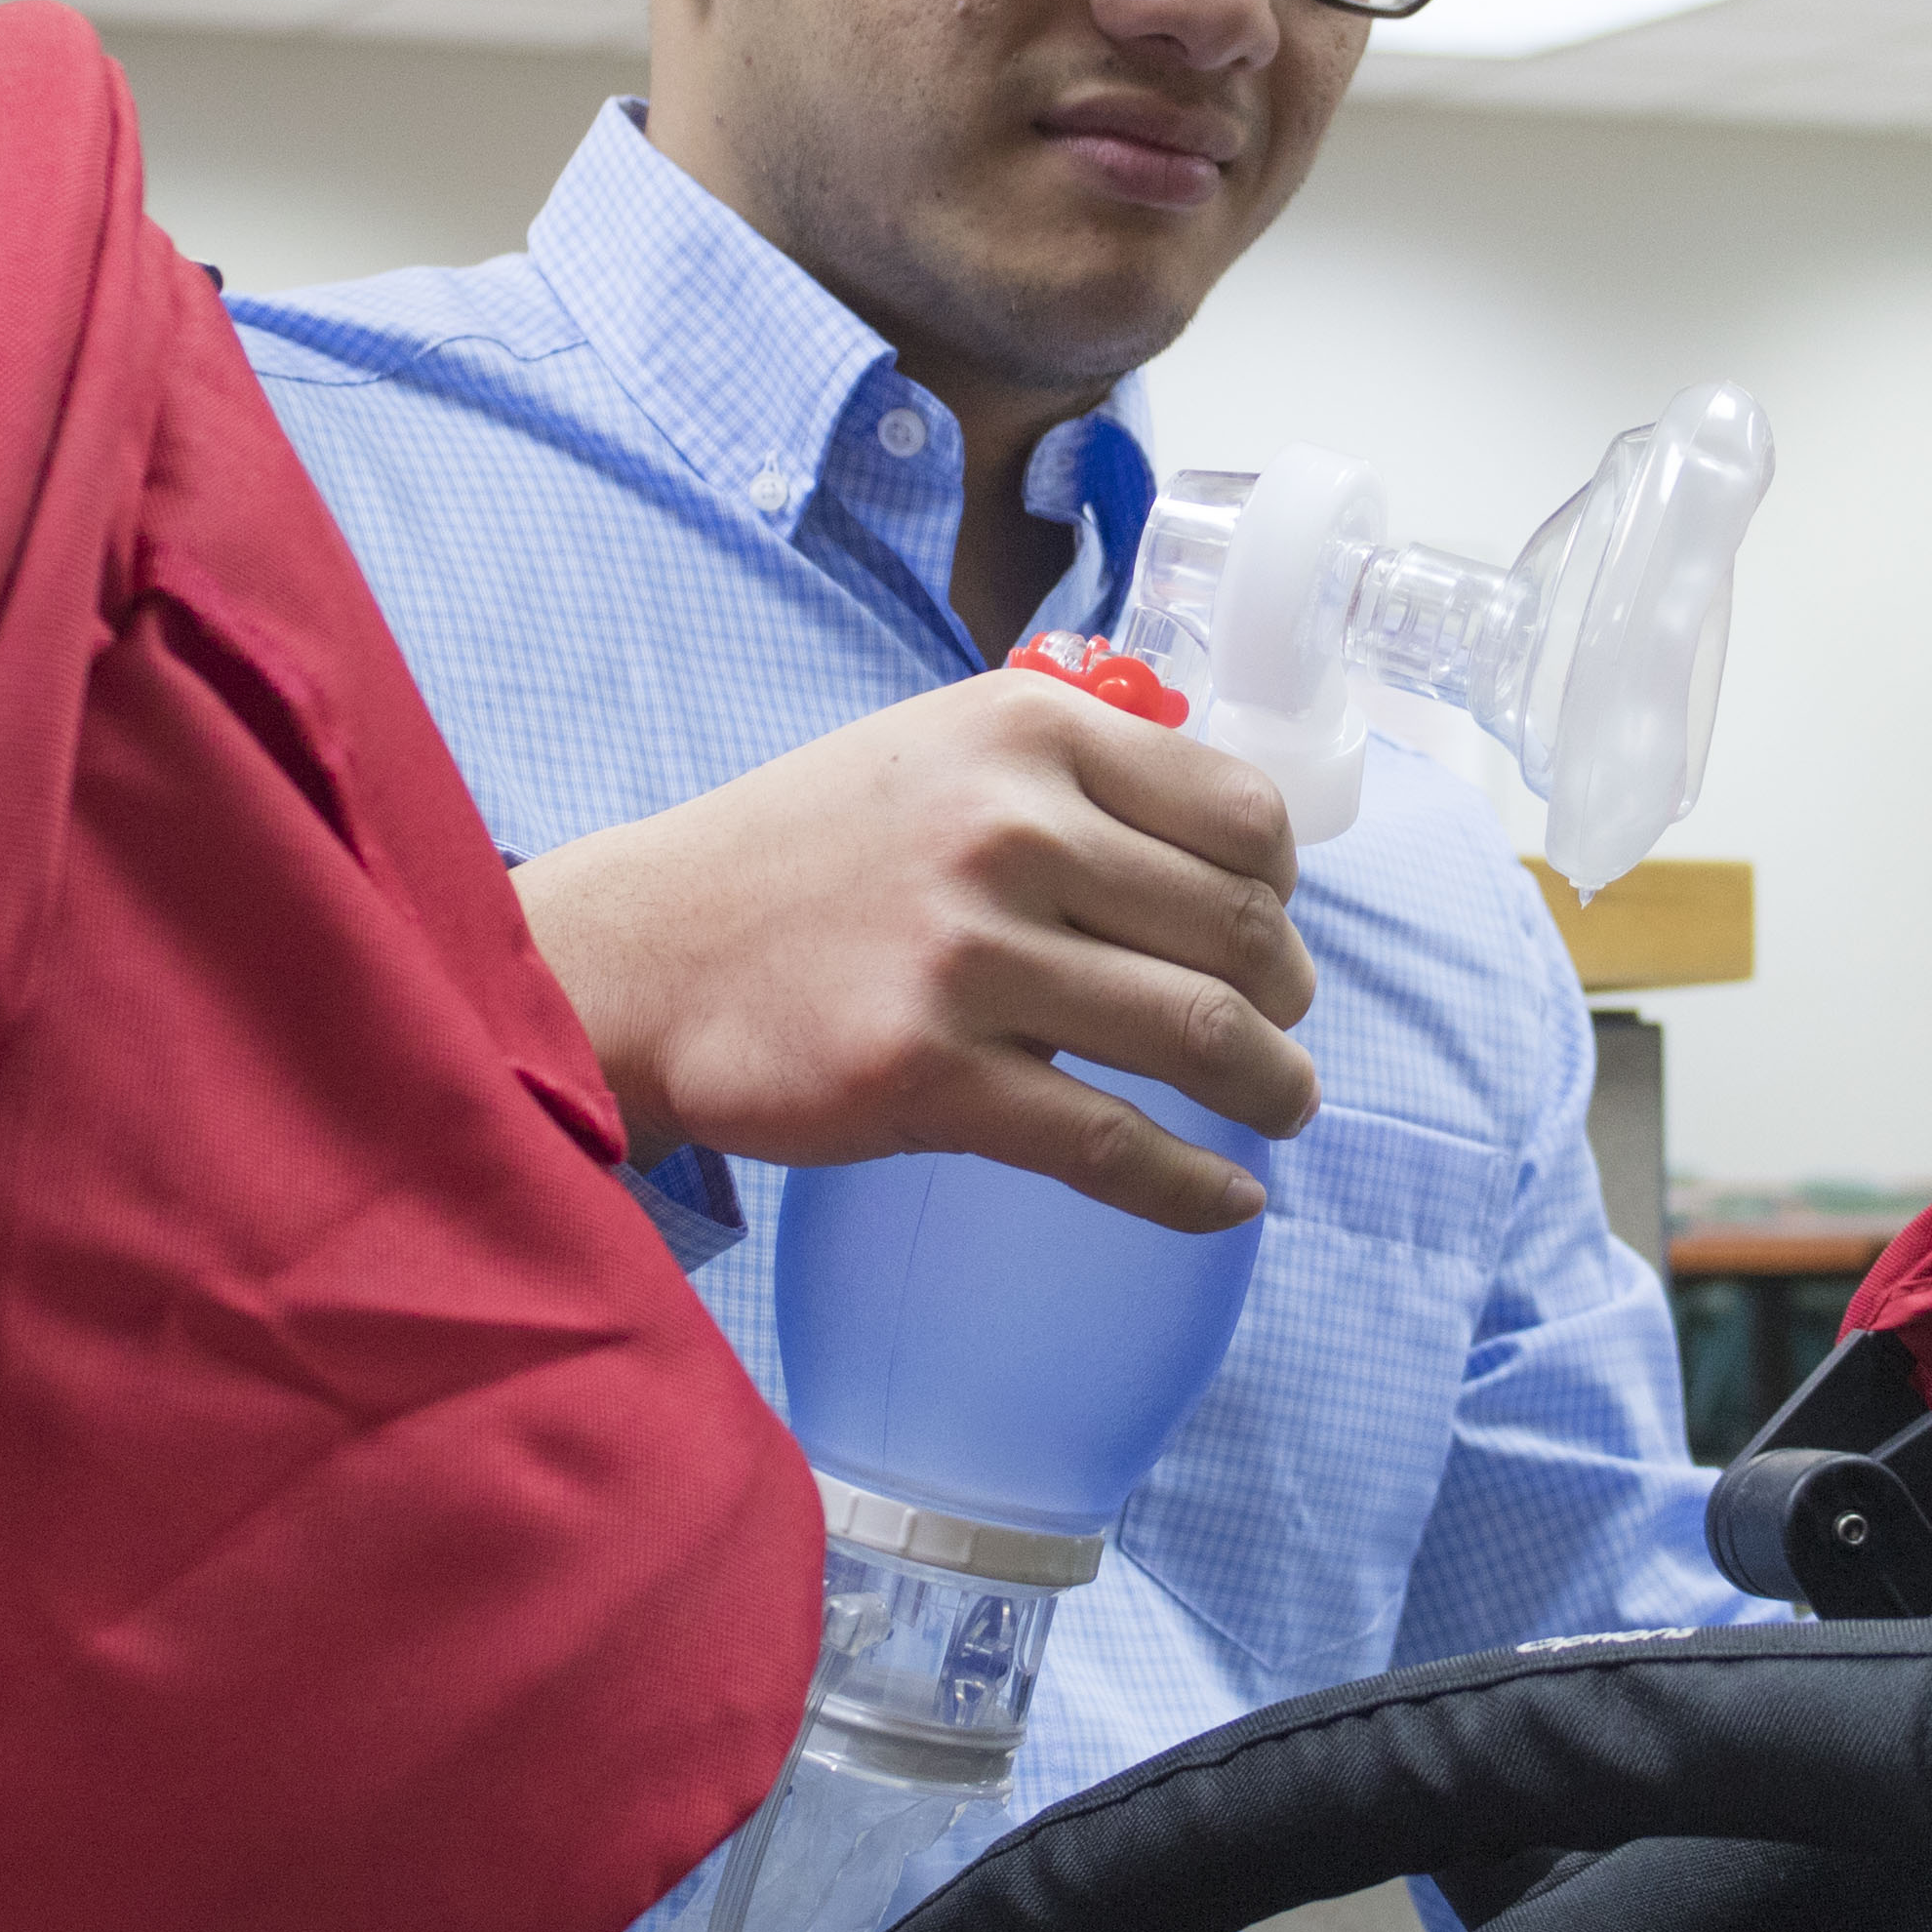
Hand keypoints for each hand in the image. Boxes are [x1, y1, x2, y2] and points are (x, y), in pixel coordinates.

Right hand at [514, 671, 1321, 1230]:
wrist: (644, 954)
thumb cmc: (803, 856)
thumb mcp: (937, 747)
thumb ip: (1068, 772)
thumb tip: (1223, 843)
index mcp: (1028, 733)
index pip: (1243, 815)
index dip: (1280, 888)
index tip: (1267, 927)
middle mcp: (1010, 830)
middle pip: (1240, 931)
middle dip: (1287, 996)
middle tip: (1279, 1029)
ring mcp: (970, 957)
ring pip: (1201, 1037)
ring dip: (1273, 1088)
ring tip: (1280, 1105)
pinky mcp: (931, 1076)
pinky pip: (1113, 1145)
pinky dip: (1196, 1186)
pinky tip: (1230, 1199)